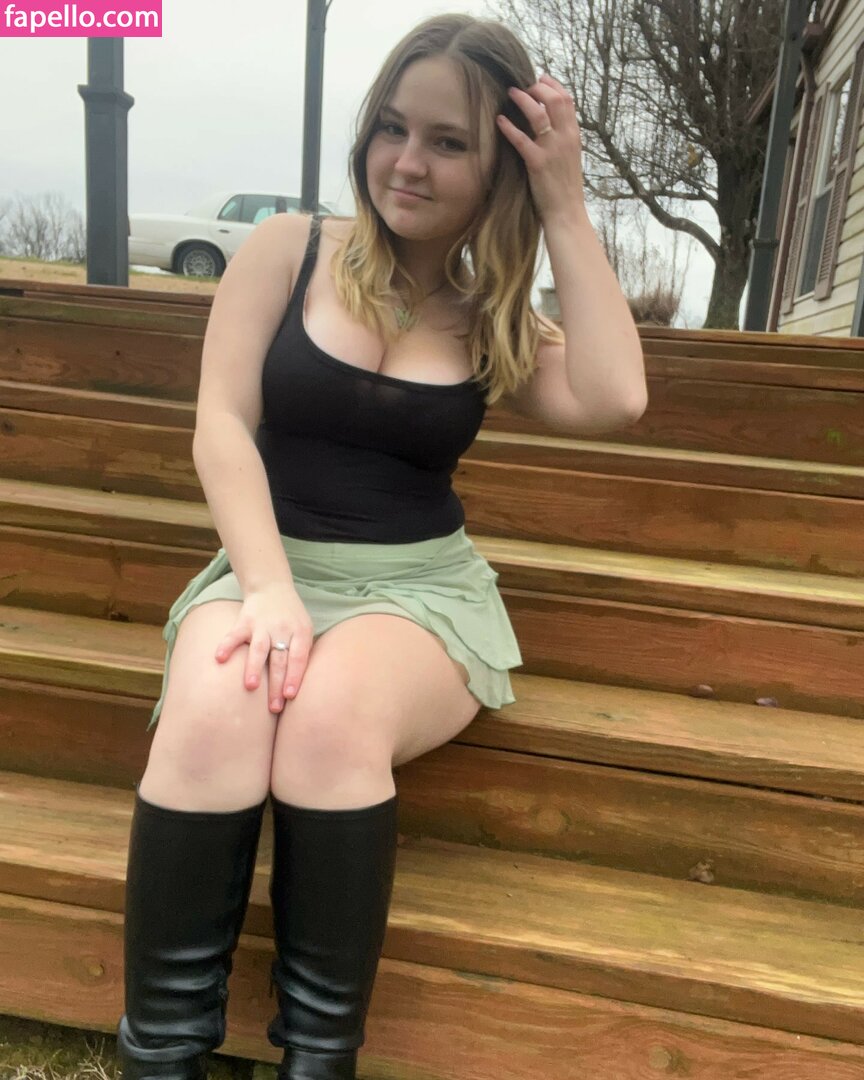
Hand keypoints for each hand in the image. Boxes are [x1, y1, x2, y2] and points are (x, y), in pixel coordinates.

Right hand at [214, 581, 313, 713]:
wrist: (272, 587)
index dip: (295, 676)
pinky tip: (219, 658)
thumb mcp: (304, 631)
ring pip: (259, 648)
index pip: (298, 657)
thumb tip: (298, 688)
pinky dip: (226, 646)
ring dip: (254, 668)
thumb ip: (302, 654)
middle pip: (280, 660)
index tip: (290, 696)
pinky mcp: (244, 621)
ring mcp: (262, 625)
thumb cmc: (291, 618)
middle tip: (274, 707)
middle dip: (277, 684)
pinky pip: (234, 635)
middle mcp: (282, 629)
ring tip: (250, 686)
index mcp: (300, 632)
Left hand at [496, 72, 585, 221]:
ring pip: (539, 113)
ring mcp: (552, 149)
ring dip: (524, 99)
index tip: (540, 78)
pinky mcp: (538, 163)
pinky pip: (521, 139)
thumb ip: (562, 139)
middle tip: (523, 85)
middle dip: (538, 87)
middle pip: (555, 100)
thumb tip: (550, 125)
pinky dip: (509, 127)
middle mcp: (565, 138)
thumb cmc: (565, 189)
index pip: (567, 100)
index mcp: (574, 136)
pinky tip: (499, 120)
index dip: (553, 85)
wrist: (567, 213)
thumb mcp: (570, 158)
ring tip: (511, 93)